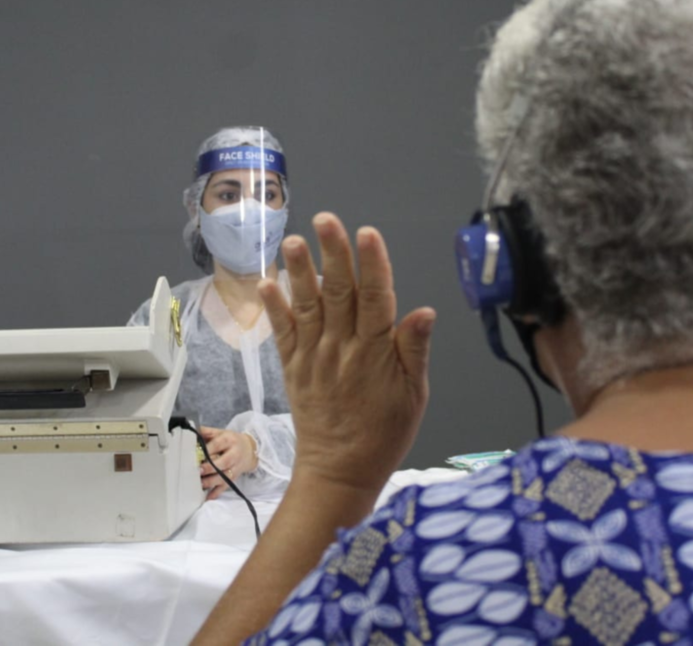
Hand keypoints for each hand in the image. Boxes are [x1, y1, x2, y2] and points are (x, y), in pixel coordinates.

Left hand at [200, 427, 257, 499]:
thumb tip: (191, 432)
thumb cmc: (232, 441)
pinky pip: (226, 486)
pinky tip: (208, 496)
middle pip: (224, 462)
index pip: (218, 444)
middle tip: (199, 470)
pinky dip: (217, 492)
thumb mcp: (220, 432)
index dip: (207, 450)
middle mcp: (234, 454)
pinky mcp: (235, 477)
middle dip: (211, 467)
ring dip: (212, 481)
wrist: (250, 450)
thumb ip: (206, 432)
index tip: (196, 454)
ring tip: (201, 484)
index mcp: (229, 440)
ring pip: (225, 476)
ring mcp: (236, 467)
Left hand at [258, 213, 434, 495]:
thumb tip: (424, 311)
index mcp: (376, 352)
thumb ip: (415, 351)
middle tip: (325, 219)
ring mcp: (313, 356)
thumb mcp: (414, 396)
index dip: (373, 264)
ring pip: (307, 306)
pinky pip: (282, 333)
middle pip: (339, 292)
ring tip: (291, 240)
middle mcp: (342, 348)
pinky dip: (274, 307)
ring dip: (299, 271)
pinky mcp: (292, 367)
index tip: (368, 234)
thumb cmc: (384, 435)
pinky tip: (267, 282)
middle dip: (333, 253)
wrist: (340, 472)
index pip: (376, 298)